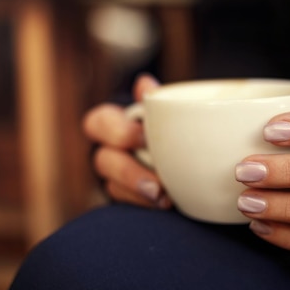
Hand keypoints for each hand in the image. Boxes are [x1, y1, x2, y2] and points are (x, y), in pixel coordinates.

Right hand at [82, 74, 171, 208]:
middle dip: (128, 172)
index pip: (98, 123)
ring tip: (164, 199)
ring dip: (138, 192)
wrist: (191, 158)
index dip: (117, 130)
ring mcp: (116, 177)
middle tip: (156, 181)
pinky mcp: (129, 198)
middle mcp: (109, 150)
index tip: (144, 137)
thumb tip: (144, 83)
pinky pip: (126, 205)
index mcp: (113, 123)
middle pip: (103, 160)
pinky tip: (164, 206)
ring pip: (113, 186)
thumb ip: (156, 99)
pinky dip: (144, 205)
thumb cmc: (172, 125)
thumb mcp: (165, 110)